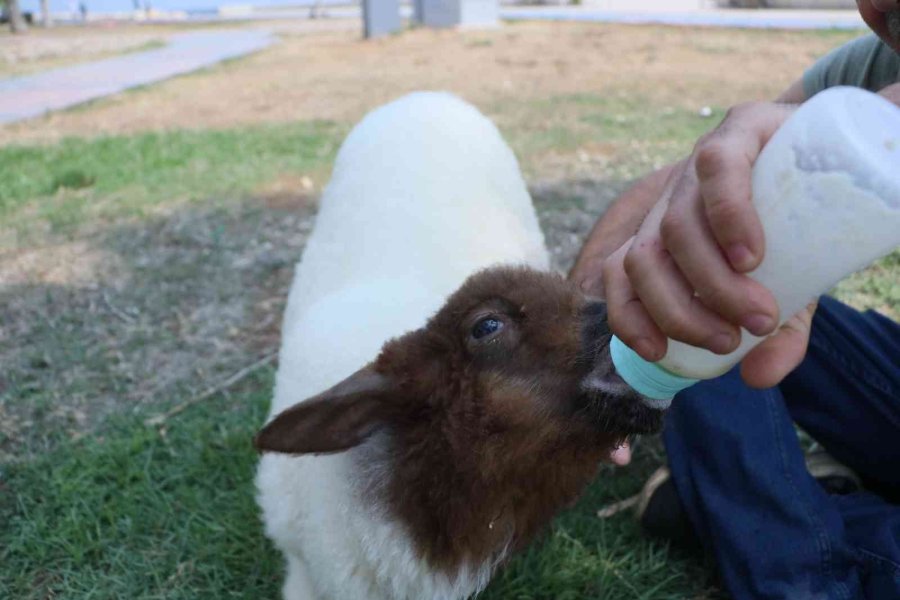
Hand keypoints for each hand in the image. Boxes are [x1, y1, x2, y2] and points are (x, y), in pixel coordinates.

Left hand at [603, 101, 812, 387]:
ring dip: (709, 282)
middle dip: (680, 313)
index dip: (626, 315)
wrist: (843, 159)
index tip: (658, 352)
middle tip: (730, 340)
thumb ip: (774, 336)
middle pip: (644, 259)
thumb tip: (756, 377)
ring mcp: (700, 164)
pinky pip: (716, 169)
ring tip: (758, 314)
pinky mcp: (740, 129)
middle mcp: (672, 199)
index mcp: (665, 234)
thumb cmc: (802, 234)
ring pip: (674, 226)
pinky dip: (727, 217)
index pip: (620, 273)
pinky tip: (749, 255)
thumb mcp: (786, 292)